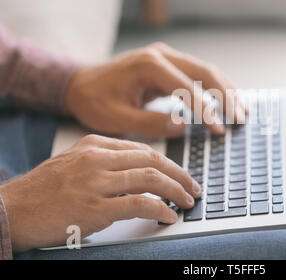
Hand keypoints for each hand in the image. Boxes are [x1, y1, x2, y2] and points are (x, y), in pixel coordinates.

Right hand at [0, 134, 201, 251]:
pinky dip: (160, 209)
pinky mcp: (95, 207)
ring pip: (151, 178)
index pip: (144, 150)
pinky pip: (140, 203)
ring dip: (176, 191)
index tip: (180, 175)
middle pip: (153, 160)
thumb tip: (141, 174)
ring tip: (187, 201)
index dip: (169, 163)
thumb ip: (107, 163)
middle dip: (180, 174)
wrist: (13, 209)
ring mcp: (97, 181)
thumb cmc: (44, 190)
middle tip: (193, 187)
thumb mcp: (75, 163)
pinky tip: (168, 216)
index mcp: (95, 145)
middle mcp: (98, 158)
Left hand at [65, 42, 245, 137]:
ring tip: (242, 112)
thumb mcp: (116, 118)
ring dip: (226, 91)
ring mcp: (167, 57)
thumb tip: (183, 126)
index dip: (206, 110)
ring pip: (206, 71)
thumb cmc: (94, 101)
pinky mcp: (169, 65)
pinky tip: (228, 102)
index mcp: (148, 65)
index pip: (187, 87)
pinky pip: (198, 75)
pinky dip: (216, 89)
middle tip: (240, 119)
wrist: (79, 84)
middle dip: (226, 97)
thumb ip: (150, 123)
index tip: (218, 130)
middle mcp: (161, 55)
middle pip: (205, 72)